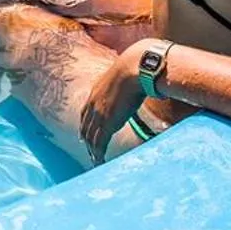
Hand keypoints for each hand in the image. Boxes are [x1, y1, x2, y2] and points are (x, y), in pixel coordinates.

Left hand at [77, 41, 153, 160]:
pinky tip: (99, 161)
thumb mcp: (127, 75)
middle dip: (87, 138)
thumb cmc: (137, 68)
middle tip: (89, 149)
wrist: (135, 68)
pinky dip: (98, 154)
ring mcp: (99, 113)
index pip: (86, 111)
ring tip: (95, 159)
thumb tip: (145, 80)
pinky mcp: (107, 123)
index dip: (85, 123)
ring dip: (93, 150)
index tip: (85, 132)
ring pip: (91, 137)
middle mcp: (94, 103)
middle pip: (86, 126)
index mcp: (97, 91)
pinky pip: (99, 143)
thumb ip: (130, 82)